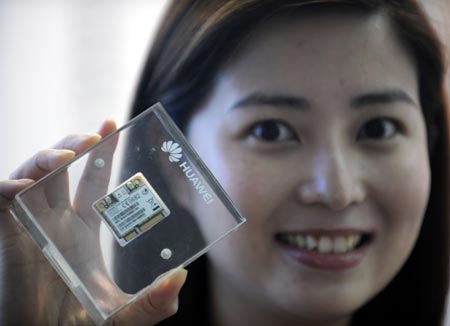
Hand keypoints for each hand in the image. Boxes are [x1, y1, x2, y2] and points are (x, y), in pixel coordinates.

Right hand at [0, 120, 186, 324]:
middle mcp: (57, 222)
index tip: (113, 124)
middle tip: (96, 134)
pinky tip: (24, 187)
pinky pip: (0, 201)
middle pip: (63, 168)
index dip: (102, 152)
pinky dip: (6, 187)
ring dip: (47, 157)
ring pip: (33, 175)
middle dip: (76, 145)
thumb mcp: (127, 314)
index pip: (93, 179)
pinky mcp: (10, 237)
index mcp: (83, 230)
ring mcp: (32, 226)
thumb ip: (154, 301)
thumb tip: (181, 279)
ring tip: (70, 154)